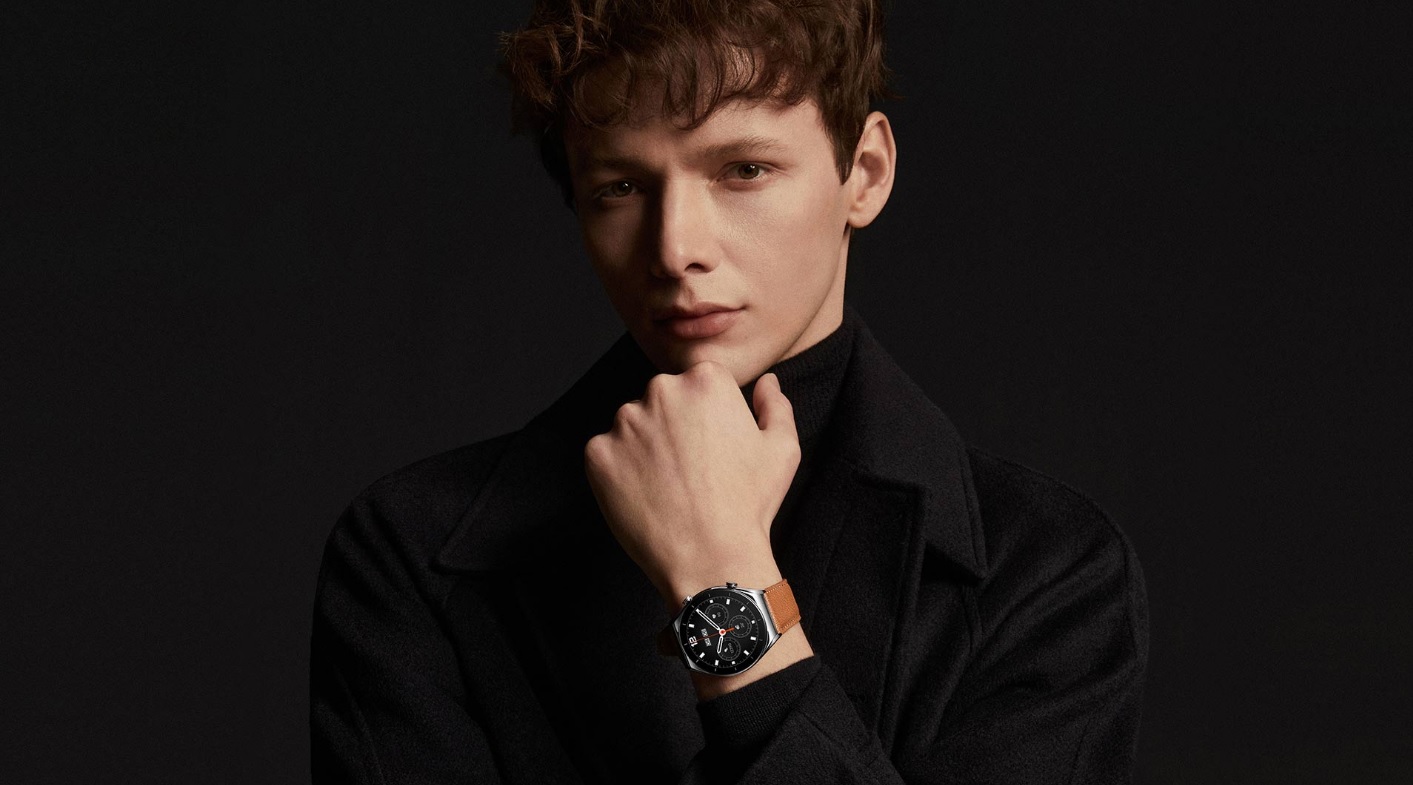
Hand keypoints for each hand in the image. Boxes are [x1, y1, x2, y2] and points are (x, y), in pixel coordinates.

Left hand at [584, 362, 800, 607]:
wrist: (710, 557)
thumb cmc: (749, 504)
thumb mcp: (782, 448)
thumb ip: (775, 404)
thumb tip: (767, 382)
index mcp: (705, 380)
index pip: (698, 384)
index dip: (708, 417)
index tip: (712, 448)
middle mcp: (661, 390)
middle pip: (663, 399)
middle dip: (674, 426)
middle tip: (692, 469)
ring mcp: (624, 422)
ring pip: (633, 426)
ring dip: (646, 447)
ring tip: (669, 486)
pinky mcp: (598, 453)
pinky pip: (607, 454)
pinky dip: (621, 472)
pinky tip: (646, 496)